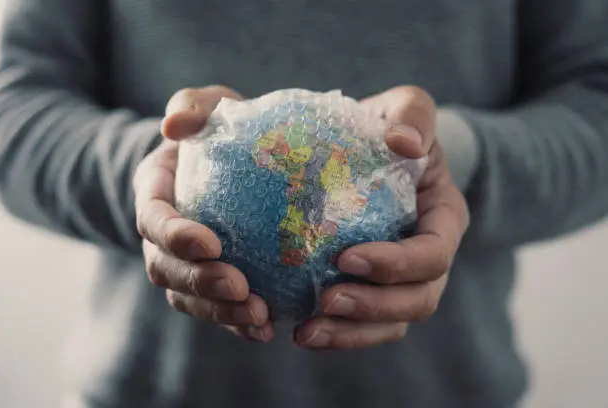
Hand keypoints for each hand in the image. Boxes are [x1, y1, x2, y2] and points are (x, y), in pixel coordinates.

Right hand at [134, 86, 273, 341]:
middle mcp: (161, 237)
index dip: (175, 236)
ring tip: (260, 317)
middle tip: (241, 288)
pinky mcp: (208, 281)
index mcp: (155, 195)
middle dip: (200, 283)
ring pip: (188, 298)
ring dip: (220, 313)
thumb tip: (173, 124)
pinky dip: (236, 324)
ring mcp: (182, 263)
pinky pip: (215, 310)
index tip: (210, 243)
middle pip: (166, 269)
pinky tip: (267, 329)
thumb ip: (190, 106)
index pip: (153, 221)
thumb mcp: (207, 106)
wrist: (228, 162)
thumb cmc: (217, 131)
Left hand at [295, 86, 469, 348]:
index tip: (347, 258)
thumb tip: (404, 143)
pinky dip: (336, 334)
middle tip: (325, 301)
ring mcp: (403, 281)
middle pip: (417, 300)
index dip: (397, 265)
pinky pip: (364, 326)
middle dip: (373, 307)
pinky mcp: (373, 291)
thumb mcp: (405, 107)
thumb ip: (413, 113)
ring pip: (391, 323)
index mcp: (444, 219)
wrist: (375, 152)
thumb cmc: (390, 129)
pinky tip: (298, 330)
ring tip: (305, 332)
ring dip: (351, 333)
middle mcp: (430, 258)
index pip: (434, 254)